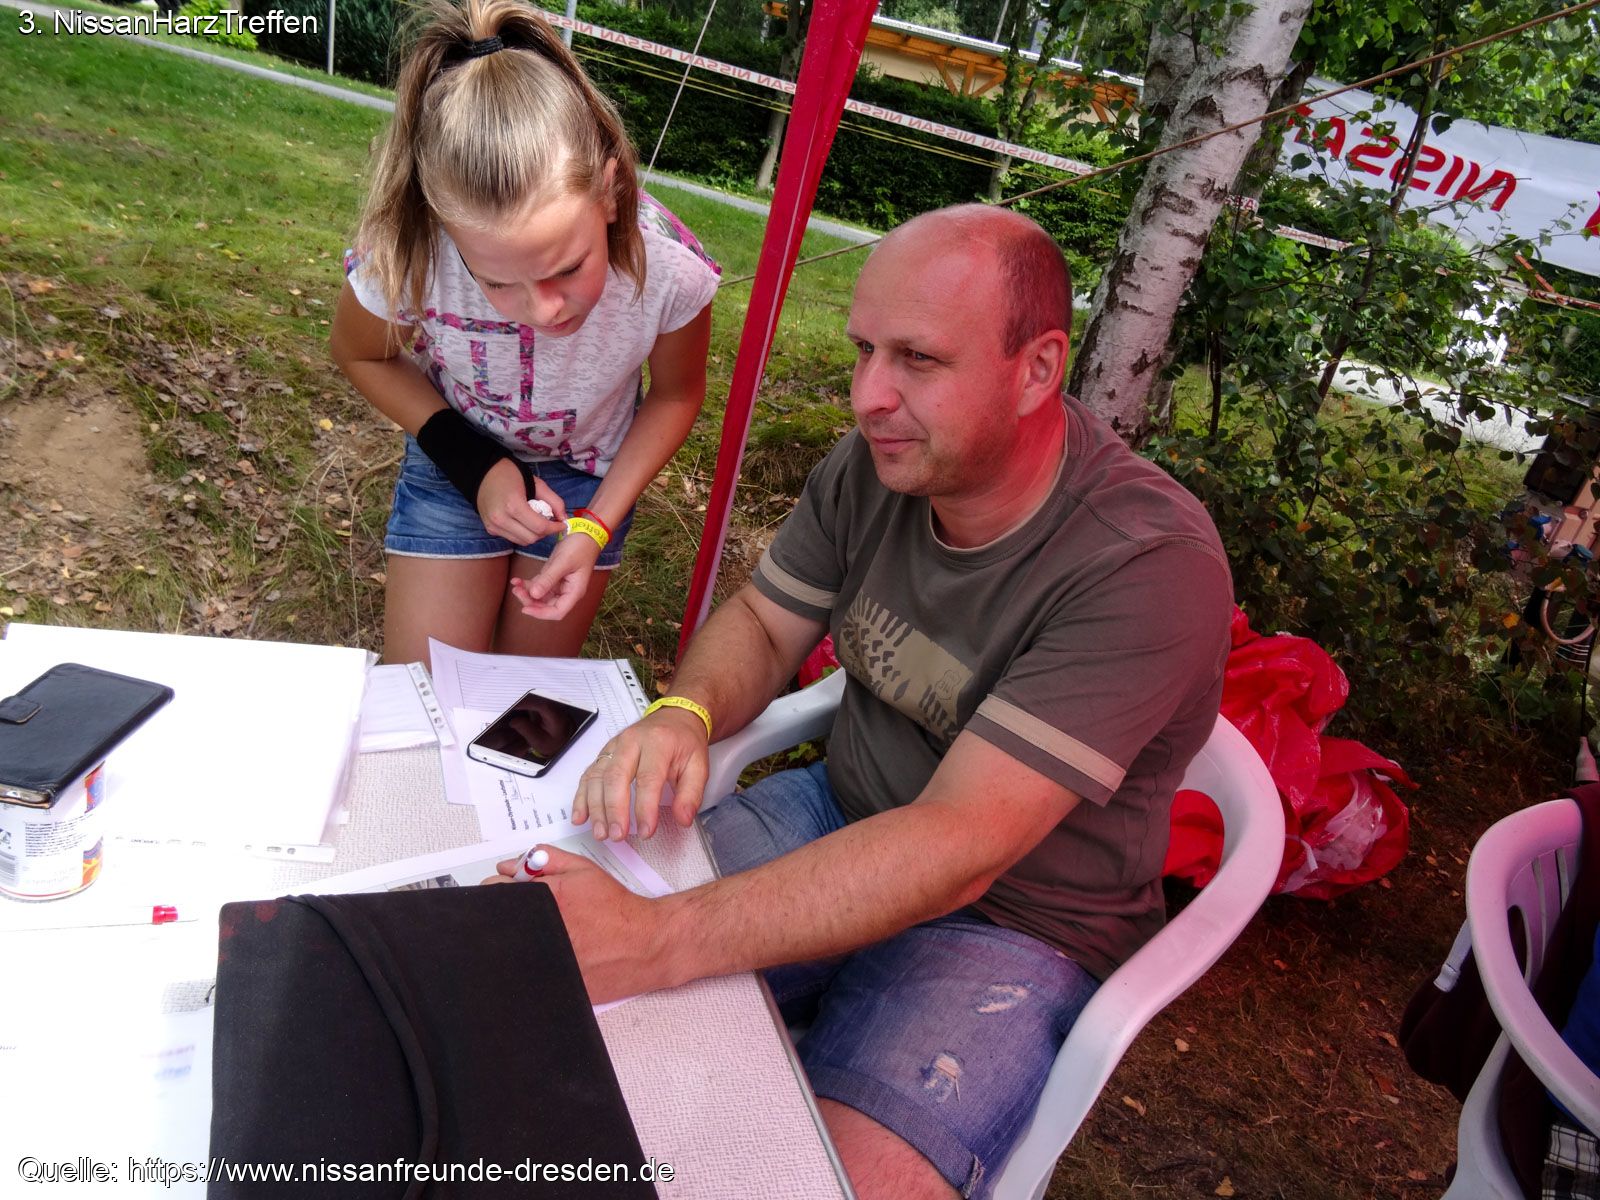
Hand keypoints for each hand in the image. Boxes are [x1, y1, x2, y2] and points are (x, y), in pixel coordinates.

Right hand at [476, 459, 565, 544]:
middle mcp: (501, 518)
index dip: (554, 528)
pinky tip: (524, 522)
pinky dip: (523, 534)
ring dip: (534, 535)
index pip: (540, 527)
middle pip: (532, 538)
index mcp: (513, 505)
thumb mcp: (537, 484)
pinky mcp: (490, 529)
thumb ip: (554, 501)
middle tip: (550, 523)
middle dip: (545, 532)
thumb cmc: (511, 475)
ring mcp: (494, 526)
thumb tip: (564, 519)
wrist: (483, 474)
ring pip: (523, 541)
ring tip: (537, 521)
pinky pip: (513, 538)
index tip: (561, 524)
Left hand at [482, 845, 668, 1003]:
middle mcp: (543, 926)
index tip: (511, 893)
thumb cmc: (615, 908)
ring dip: (520, 938)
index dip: (500, 891)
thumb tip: (509, 866)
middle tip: (532, 913)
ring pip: (510, 946)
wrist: (644, 942)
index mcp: (546, 897)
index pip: (495, 891)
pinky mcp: (551, 980)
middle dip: (509, 913)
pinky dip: (532, 960)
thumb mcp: (582, 870)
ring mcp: (545, 956)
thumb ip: (544, 859)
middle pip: (500, 919)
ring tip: (545, 933)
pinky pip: (525, 970)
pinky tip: (552, 953)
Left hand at [510, 530, 600, 621]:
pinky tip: (517, 580)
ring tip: (515, 585)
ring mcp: (559, 584)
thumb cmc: (579, 547)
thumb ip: (548, 579)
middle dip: (531, 602)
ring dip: (527, 593)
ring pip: (541, 596)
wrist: (584, 532)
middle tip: (517, 591)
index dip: (541, 613)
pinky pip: (539, 585)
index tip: (525, 609)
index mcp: (574, 592)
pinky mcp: (553, 576)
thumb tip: (533, 594)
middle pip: (547, 606)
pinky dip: (527, 584)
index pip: (558, 612)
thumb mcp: (563, 562)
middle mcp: (567, 591)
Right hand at [573, 708, 710, 840]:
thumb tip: (683, 819)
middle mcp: (631, 742)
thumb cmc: (684, 742)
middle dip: (614, 810)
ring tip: (601, 833)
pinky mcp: (603, 754)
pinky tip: (581, 817)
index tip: (646, 831)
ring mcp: (613, 747)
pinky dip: (582, 798)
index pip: (648, 778)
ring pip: (597, 777)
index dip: (645, 808)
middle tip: (618, 835)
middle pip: (616, 777)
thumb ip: (691, 794)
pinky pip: (587, 775)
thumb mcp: (699, 765)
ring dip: (596, 808)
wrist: (674, 717)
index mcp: (657, 743)